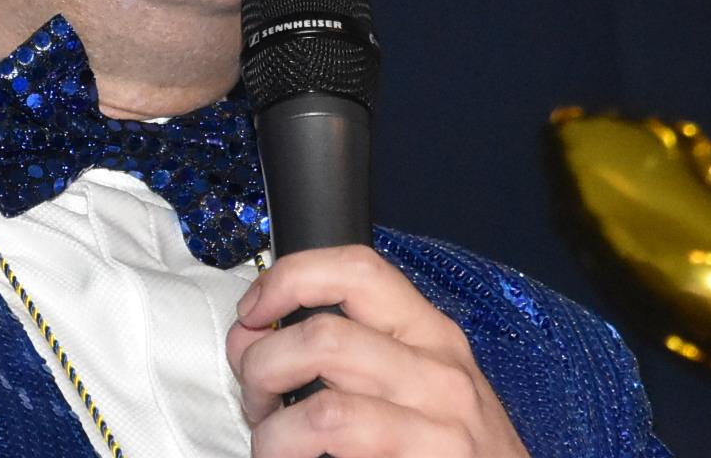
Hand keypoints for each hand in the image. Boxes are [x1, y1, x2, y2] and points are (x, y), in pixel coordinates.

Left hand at [228, 246, 530, 457]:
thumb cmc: (456, 450)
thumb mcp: (423, 382)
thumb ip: (356, 352)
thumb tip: (258, 339)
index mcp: (433, 336)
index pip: (357, 270)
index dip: (289, 279)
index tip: (253, 312)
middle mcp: (441, 376)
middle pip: (323, 339)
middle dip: (261, 367)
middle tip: (257, 400)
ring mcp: (437, 432)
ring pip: (324, 411)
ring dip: (274, 432)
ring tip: (274, 445)